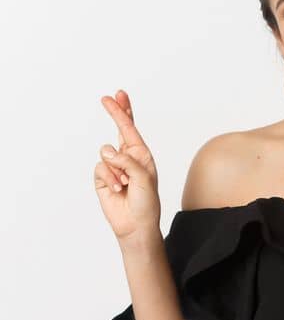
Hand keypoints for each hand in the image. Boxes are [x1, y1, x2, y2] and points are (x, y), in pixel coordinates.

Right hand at [94, 89, 161, 242]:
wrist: (136, 224)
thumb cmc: (147, 202)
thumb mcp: (144, 178)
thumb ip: (127, 161)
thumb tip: (107, 152)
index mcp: (142, 155)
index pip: (131, 129)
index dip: (124, 111)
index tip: (118, 94)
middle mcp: (128, 157)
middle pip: (118, 130)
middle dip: (115, 113)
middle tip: (108, 97)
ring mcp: (114, 167)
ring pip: (106, 153)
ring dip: (117, 169)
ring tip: (127, 184)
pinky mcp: (102, 177)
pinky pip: (100, 168)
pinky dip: (109, 178)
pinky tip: (119, 189)